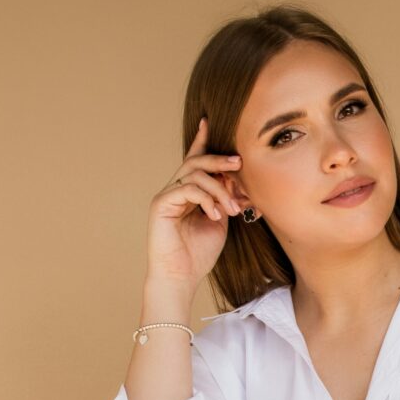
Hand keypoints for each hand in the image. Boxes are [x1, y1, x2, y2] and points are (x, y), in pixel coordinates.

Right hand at [144, 113, 247, 288]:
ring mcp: (166, 196)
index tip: (209, 122)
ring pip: (194, 174)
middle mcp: (175, 190)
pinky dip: (206, 199)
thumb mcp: (220, 221)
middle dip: (219, 159)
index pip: (195, 161)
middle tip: (239, 163)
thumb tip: (237, 180)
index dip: (201, 141)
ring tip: (232, 208)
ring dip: (219, 188)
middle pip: (195, 161)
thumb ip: (224, 198)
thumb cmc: (199, 253)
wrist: (181, 277)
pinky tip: (216, 214)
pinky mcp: (161, 205)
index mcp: (188, 192)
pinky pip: (186, 189)